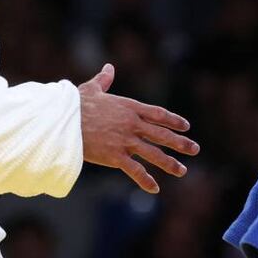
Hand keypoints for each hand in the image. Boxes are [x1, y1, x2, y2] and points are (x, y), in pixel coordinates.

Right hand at [78, 63, 199, 192]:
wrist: (63, 121)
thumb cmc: (75, 105)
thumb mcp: (92, 89)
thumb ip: (104, 80)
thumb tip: (109, 68)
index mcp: (129, 107)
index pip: (158, 114)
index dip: (173, 120)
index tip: (186, 126)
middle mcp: (131, 124)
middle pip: (162, 134)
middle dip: (180, 142)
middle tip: (195, 149)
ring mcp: (125, 141)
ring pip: (153, 154)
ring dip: (169, 163)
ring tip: (182, 170)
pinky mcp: (115, 156)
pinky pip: (135, 170)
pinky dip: (145, 180)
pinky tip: (155, 189)